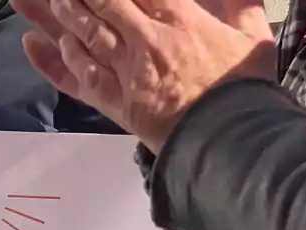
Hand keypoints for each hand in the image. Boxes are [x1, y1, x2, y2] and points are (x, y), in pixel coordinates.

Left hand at [10, 0, 274, 151]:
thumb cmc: (244, 88)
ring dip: (67, 16)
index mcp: (180, 19)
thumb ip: (240, 2)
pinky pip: (83, 76)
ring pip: (88, 36)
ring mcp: (127, 72)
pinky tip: (52, 44)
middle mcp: (146, 41)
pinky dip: (64, 58)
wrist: (228, 139)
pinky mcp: (116, 103)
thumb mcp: (253, 36)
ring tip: (56, 1)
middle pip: (104, 4)